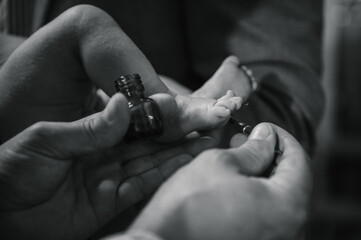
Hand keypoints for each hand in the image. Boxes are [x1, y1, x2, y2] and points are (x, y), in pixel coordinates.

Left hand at [0, 94, 215, 239]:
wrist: (1, 210)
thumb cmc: (12, 169)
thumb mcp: (47, 141)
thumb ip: (89, 129)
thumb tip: (123, 104)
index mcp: (90, 132)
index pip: (132, 119)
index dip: (157, 114)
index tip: (182, 107)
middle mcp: (105, 151)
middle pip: (148, 140)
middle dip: (177, 132)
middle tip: (206, 123)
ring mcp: (109, 175)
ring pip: (150, 161)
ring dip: (178, 153)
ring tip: (205, 142)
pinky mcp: (109, 200)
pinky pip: (140, 186)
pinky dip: (162, 176)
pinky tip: (182, 164)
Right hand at [128, 123, 311, 239]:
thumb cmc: (189, 204)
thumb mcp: (220, 163)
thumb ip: (252, 149)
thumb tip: (266, 136)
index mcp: (287, 205)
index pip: (299, 160)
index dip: (282, 137)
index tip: (264, 127)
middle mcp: (290, 228)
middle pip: (291, 180)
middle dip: (270, 154)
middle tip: (247, 139)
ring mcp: (276, 239)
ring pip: (278, 197)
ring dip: (262, 173)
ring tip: (238, 157)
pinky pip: (267, 214)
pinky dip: (257, 193)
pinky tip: (236, 182)